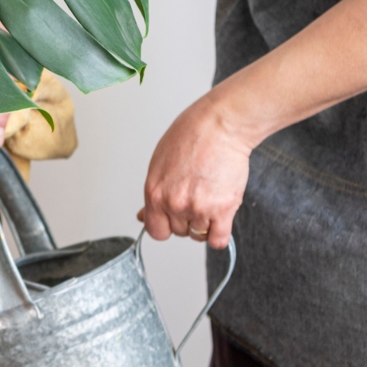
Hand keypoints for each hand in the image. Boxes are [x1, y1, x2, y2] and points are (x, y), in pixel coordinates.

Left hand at [140, 92, 254, 249]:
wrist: (219, 126)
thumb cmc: (190, 138)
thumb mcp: (159, 164)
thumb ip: (154, 194)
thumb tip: (144, 216)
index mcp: (154, 192)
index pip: (155, 230)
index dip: (164, 225)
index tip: (171, 219)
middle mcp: (173, 203)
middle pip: (178, 232)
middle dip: (186, 220)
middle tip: (195, 198)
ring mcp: (198, 208)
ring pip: (199, 235)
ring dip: (205, 223)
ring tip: (209, 199)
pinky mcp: (223, 209)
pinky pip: (218, 240)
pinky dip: (219, 235)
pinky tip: (220, 220)